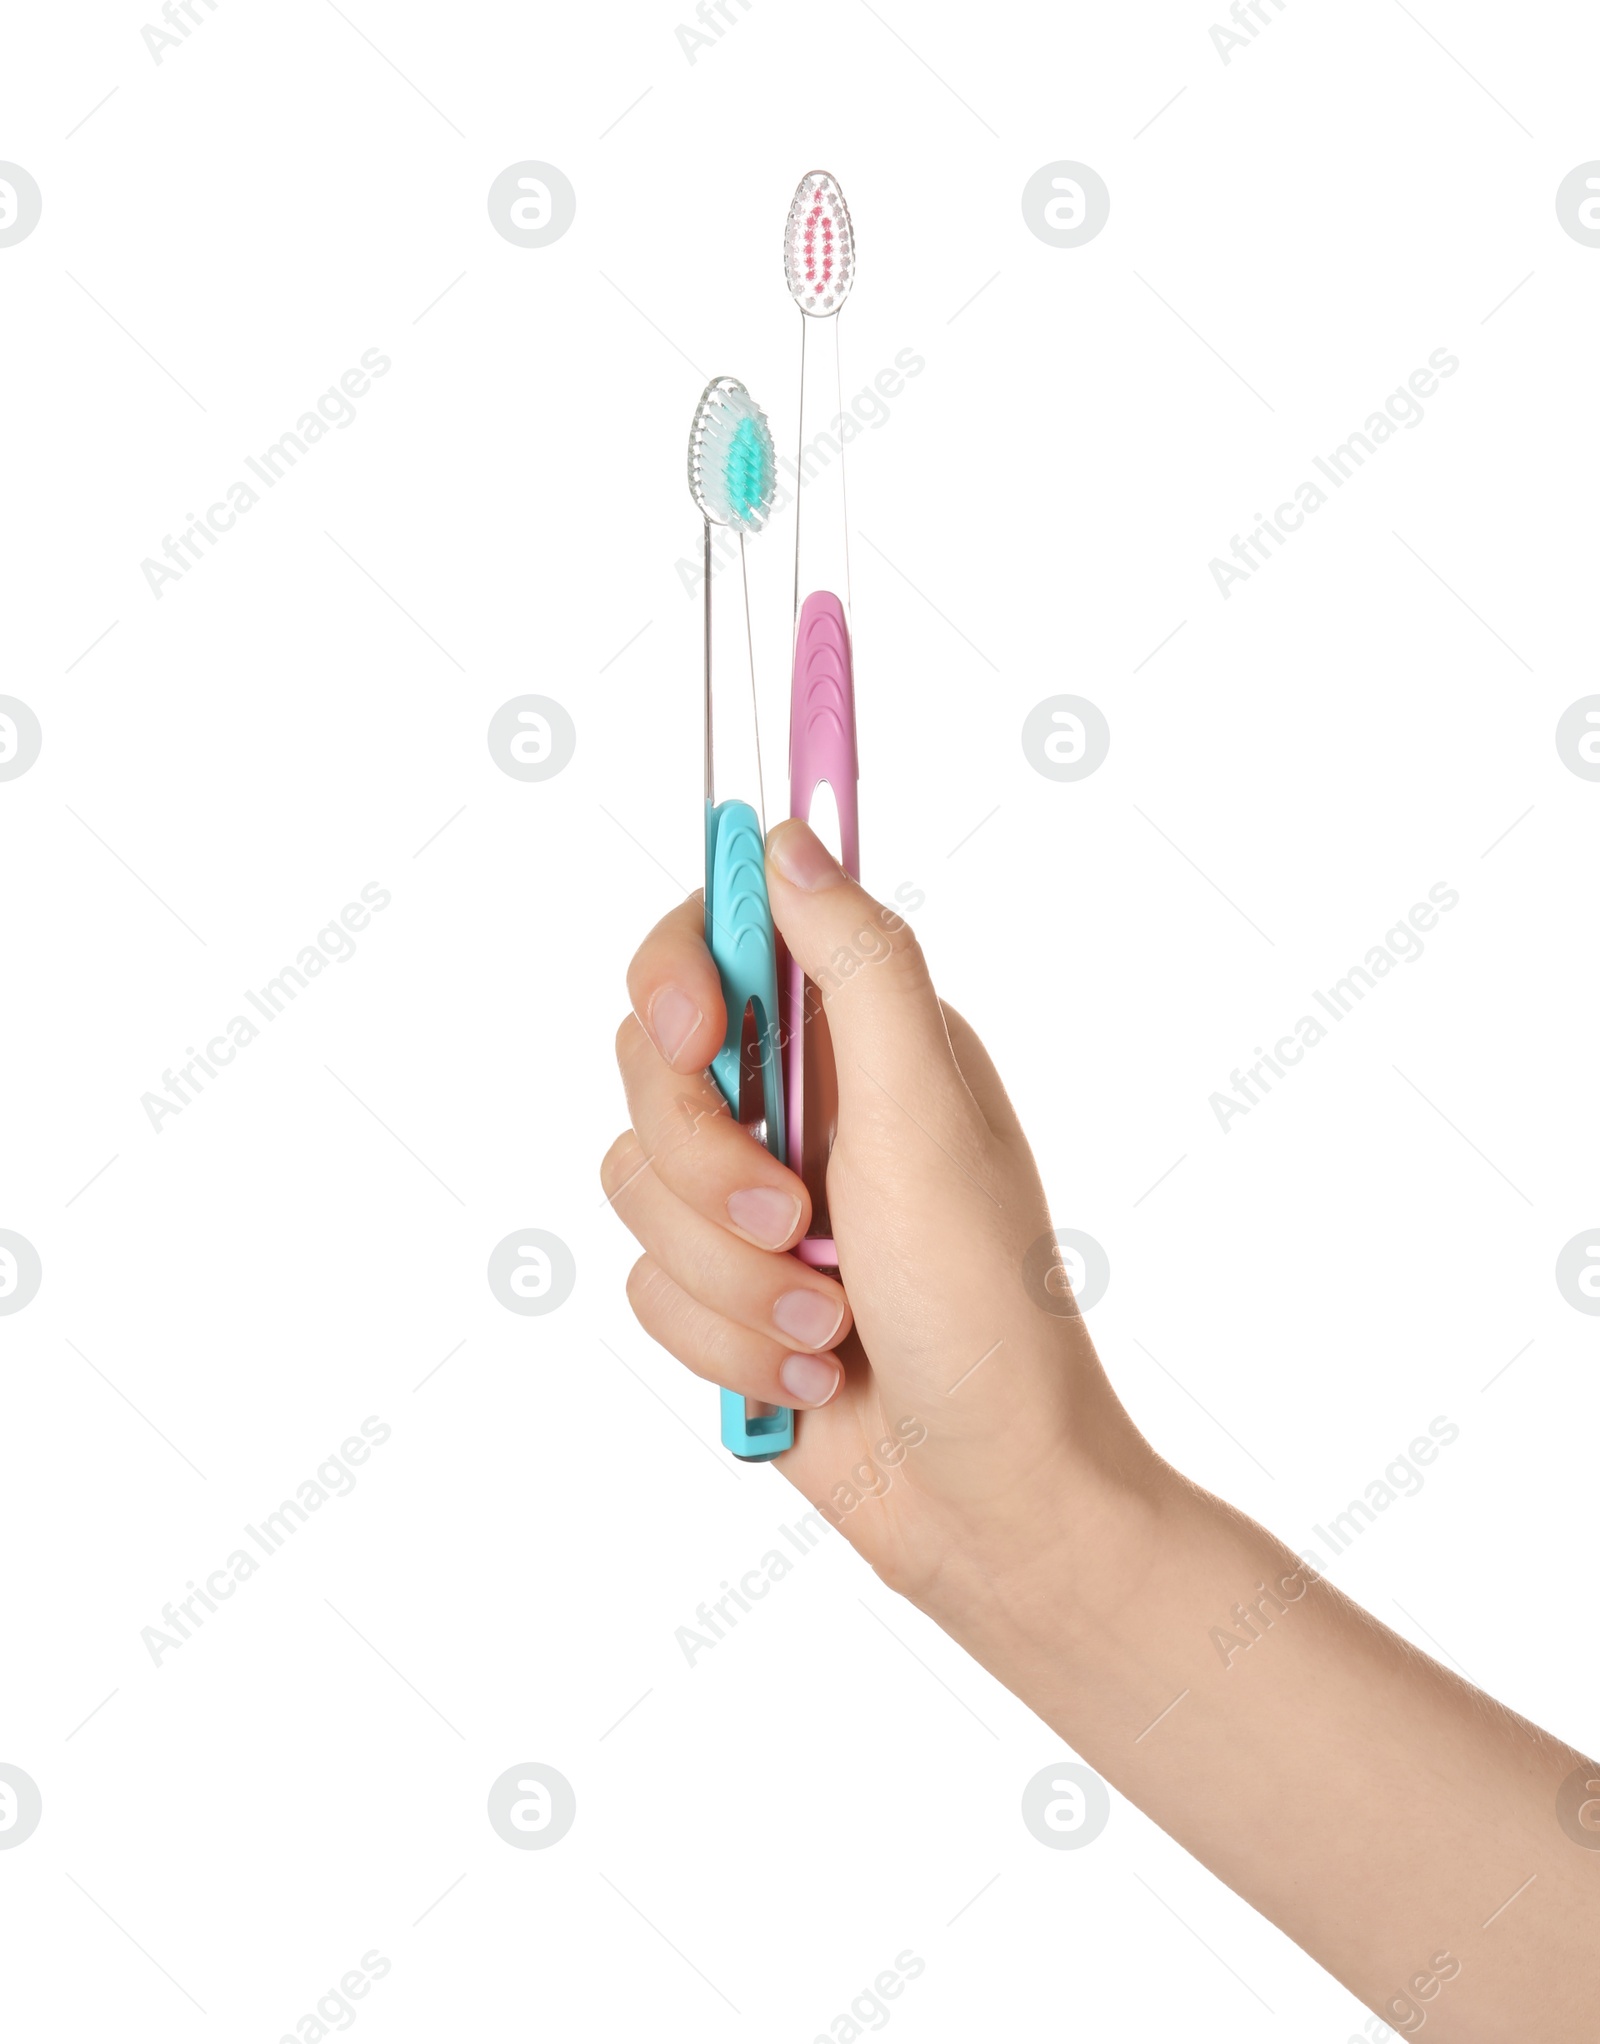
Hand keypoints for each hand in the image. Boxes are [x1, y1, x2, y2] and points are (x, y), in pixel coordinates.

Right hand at [603, 817, 1153, 1613]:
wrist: (989, 1498)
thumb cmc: (987, 1307)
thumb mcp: (930, 1117)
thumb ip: (859, 966)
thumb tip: (788, 836)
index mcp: (859, 1040)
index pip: (718, 940)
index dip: (679, 972)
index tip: (695, 1033)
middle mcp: (800, 1107)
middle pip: (650, 1068)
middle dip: (709, 1166)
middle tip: (796, 1217)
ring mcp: (751, 1204)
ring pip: (635, 1190)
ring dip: (731, 1279)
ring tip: (831, 1325)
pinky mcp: (718, 1296)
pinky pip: (644, 1289)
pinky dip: (726, 1343)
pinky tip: (812, 1375)